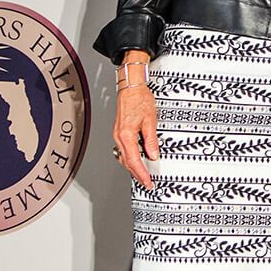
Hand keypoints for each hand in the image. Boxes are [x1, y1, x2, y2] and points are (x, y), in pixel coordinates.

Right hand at [113, 49, 158, 190]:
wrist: (131, 88)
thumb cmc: (140, 100)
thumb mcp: (150, 119)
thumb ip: (151, 139)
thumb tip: (153, 155)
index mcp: (126, 135)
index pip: (134, 160)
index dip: (141, 173)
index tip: (148, 181)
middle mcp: (119, 137)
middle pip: (127, 162)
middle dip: (137, 174)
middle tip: (147, 183)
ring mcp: (118, 135)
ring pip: (124, 157)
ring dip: (133, 167)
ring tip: (144, 175)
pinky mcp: (120, 132)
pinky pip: (124, 150)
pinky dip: (130, 158)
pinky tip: (137, 160)